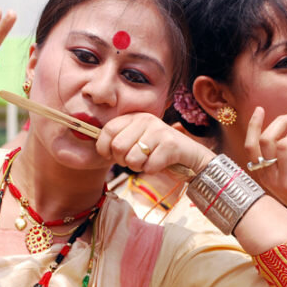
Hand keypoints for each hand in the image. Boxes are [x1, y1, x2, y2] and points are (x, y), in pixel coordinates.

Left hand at [97, 113, 214, 177]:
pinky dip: (152, 170)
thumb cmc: (157, 150)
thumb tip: (97, 148)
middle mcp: (146, 120)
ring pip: (132, 159)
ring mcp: (158, 131)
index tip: (109, 155)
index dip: (103, 147)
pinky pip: (148, 166)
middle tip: (135, 160)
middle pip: (118, 147)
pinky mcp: (170, 145)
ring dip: (139, 166)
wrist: (189, 155)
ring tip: (149, 160)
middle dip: (123, 161)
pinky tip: (160, 162)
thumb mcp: (137, 140)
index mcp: (135, 116)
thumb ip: (118, 140)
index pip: (107, 130)